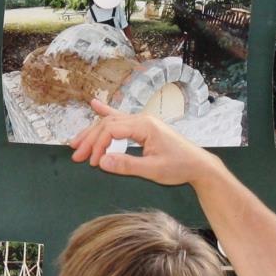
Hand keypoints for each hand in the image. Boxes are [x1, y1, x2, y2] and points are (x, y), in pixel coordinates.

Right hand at [69, 99, 219, 185]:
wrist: (199, 165)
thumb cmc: (180, 167)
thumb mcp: (153, 170)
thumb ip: (127, 165)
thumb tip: (102, 161)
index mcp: (145, 126)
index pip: (111, 130)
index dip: (98, 145)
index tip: (93, 162)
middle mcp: (143, 119)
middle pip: (108, 123)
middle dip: (90, 139)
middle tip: (76, 155)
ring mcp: (144, 122)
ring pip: (112, 122)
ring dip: (94, 132)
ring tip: (76, 143)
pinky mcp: (145, 127)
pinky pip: (122, 118)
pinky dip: (107, 113)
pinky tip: (95, 105)